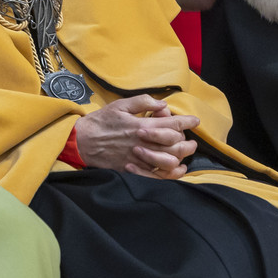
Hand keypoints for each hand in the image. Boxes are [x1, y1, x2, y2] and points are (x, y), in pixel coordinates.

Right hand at [75, 95, 200, 178]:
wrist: (82, 141)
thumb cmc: (101, 122)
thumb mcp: (120, 105)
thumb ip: (143, 102)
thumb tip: (162, 104)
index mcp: (141, 125)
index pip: (171, 123)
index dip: (186, 122)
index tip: (195, 121)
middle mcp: (143, 142)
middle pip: (174, 144)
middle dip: (187, 141)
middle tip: (193, 139)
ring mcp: (138, 158)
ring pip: (168, 161)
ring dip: (181, 157)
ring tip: (187, 153)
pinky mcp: (133, 170)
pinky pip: (156, 175)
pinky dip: (170, 174)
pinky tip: (177, 169)